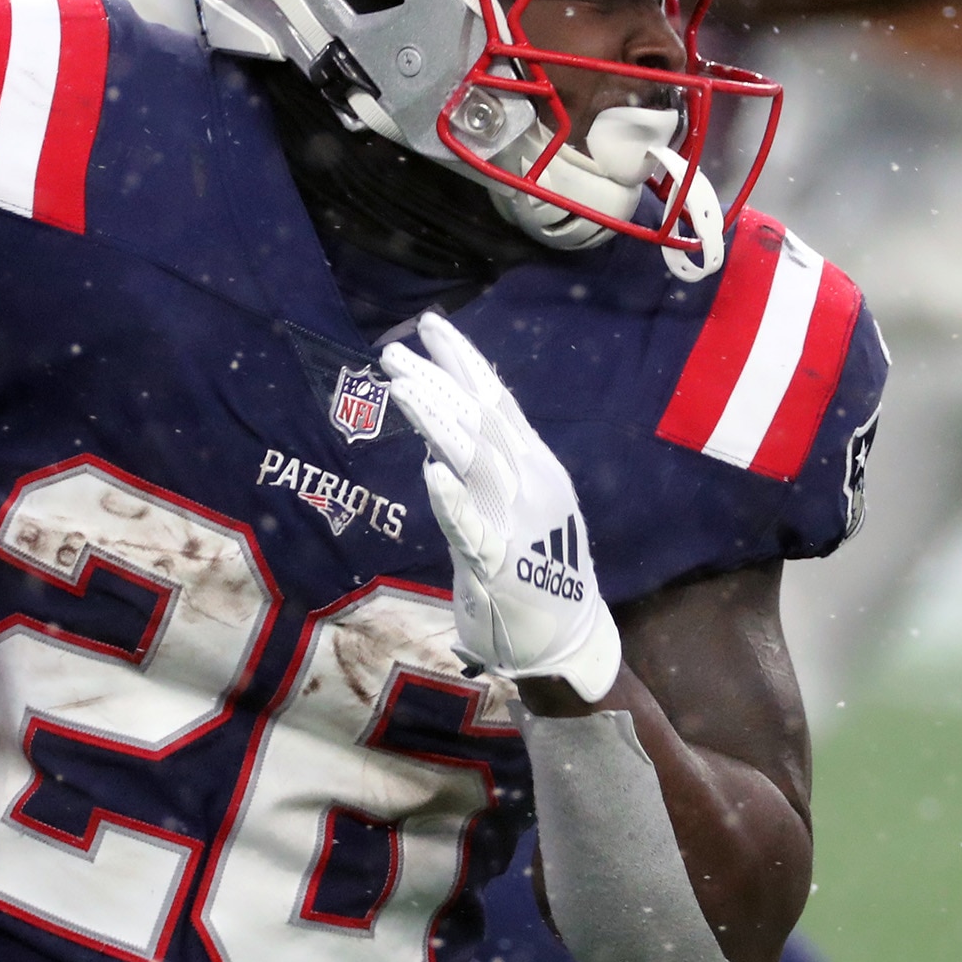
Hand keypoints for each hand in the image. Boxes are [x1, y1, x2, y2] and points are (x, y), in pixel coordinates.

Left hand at [381, 314, 623, 701]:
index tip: (430, 324)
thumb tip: (439, 434)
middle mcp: (529, 482)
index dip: (463, 360)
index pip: (496, 398)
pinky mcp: (503, 565)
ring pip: (475, 460)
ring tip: (402, 389)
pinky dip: (454, 500)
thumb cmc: (534, 570)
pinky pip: (474, 528)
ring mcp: (518, 521)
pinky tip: (431, 474)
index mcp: (533, 464)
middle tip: (393, 351)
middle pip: (480, 419)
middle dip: (436, 381)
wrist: (568, 636)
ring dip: (437, 422)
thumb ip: (482, 467)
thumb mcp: (514, 503)